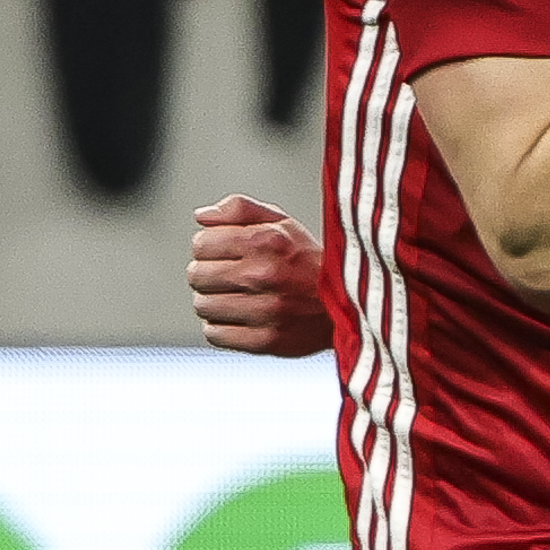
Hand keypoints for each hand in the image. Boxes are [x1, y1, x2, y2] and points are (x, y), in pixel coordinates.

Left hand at [189, 192, 331, 355]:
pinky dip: (222, 327)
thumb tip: (202, 217)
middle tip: (230, 277)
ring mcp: (265, 310)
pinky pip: (215, 334)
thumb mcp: (284, 223)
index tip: (225, 253)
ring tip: (237, 297)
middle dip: (208, 274)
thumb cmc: (312, 262)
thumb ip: (240, 209)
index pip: (201, 244)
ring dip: (214, 302)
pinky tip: (241, 318)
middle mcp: (264, 274)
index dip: (209, 247)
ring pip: (203, 305)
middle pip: (196, 275)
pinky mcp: (266, 340)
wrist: (353, 304)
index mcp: (266, 240)